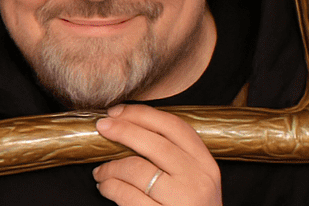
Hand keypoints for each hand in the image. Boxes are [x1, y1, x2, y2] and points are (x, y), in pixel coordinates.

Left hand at [93, 104, 221, 204]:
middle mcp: (199, 181)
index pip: (175, 127)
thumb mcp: (194, 181)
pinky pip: (127, 196)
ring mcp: (182, 202)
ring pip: (136, 169)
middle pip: (153, 143)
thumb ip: (174, 157)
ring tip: (101, 171)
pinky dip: (110, 187)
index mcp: (207, 166)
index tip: (117, 111)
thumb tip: (128, 126)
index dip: (142, 114)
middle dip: (122, 130)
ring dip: (110, 167)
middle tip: (101, 127)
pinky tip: (105, 187)